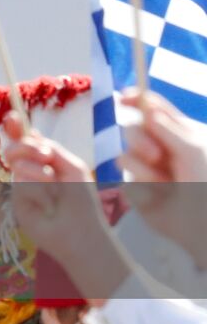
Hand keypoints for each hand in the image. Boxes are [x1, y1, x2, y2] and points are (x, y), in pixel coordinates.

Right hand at [3, 115, 129, 302]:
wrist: (80, 231)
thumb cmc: (82, 200)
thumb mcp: (72, 167)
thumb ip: (51, 148)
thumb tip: (31, 133)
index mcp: (45, 161)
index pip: (27, 139)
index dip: (17, 127)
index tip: (12, 117)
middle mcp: (30, 170)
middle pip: (15, 146)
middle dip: (27, 146)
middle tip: (45, 157)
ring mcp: (20, 184)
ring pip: (15, 161)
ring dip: (34, 168)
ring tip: (51, 182)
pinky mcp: (14, 199)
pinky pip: (18, 182)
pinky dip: (35, 186)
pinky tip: (47, 199)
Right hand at [119, 90, 206, 265]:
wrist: (203, 227)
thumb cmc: (206, 184)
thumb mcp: (193, 150)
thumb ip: (169, 128)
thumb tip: (148, 110)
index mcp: (179, 134)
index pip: (153, 109)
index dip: (137, 99)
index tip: (124, 97)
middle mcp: (162, 148)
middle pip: (134, 128)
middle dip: (141, 139)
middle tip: (157, 155)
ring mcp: (149, 167)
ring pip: (126, 152)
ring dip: (144, 165)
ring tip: (164, 181)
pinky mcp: (138, 187)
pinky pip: (126, 175)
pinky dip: (142, 181)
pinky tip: (158, 192)